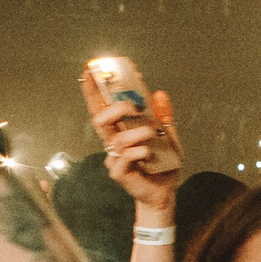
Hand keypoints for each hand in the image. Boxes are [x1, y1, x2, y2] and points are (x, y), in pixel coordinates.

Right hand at [81, 70, 183, 214]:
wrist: (166, 192)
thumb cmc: (163, 164)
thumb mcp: (169, 136)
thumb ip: (164, 115)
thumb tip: (159, 93)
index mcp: (121, 130)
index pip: (101, 106)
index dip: (93, 89)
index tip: (91, 69)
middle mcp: (114, 142)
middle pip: (99, 119)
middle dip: (115, 108)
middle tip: (134, 105)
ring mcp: (114, 159)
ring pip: (116, 139)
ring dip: (136, 132)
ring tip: (152, 133)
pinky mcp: (119, 174)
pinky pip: (123, 159)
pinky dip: (138, 152)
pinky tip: (148, 153)